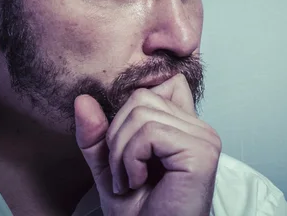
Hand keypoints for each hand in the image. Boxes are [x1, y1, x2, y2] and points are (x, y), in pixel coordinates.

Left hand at [74, 73, 221, 215]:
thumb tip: (82, 99)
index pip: (157, 85)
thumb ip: (97, 134)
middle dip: (117, 137)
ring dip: (122, 153)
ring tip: (130, 180)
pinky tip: (139, 182)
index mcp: (184, 126)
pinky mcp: (201, 153)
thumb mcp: (109, 167)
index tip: (127, 152)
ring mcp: (204, 138)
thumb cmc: (140, 213)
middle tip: (124, 174)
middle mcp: (199, 128)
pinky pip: (150, 133)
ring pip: (141, 113)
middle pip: (141, 98)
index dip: (128, 113)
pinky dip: (131, 160)